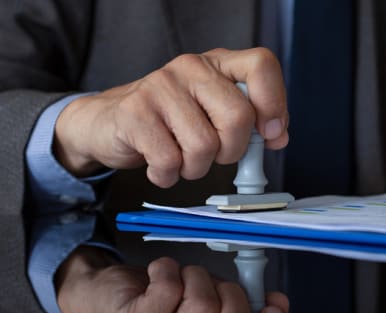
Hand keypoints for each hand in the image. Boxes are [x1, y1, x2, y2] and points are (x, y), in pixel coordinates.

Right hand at [53, 47, 288, 186]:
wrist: (108, 123)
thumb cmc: (170, 122)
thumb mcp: (212, 113)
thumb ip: (248, 122)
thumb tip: (277, 137)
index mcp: (217, 64)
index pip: (261, 65)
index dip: (273, 103)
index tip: (269, 134)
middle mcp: (191, 67)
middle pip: (238, 117)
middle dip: (231, 151)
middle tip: (213, 154)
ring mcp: (160, 86)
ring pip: (204, 146)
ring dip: (196, 167)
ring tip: (180, 158)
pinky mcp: (135, 112)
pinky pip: (170, 161)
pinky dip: (168, 175)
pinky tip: (159, 165)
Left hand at [56, 247, 288, 312]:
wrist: (116, 297)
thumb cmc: (174, 302)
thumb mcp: (219, 308)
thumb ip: (249, 309)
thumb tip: (275, 304)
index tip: (273, 307)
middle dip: (233, 292)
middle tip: (215, 287)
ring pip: (203, 303)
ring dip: (197, 276)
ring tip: (183, 281)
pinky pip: (169, 286)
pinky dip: (168, 267)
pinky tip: (160, 275)